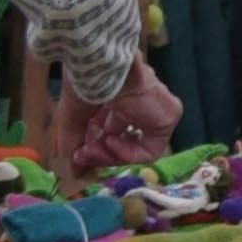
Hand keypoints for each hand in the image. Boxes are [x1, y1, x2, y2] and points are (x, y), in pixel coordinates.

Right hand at [23, 61, 178, 175]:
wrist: (101, 68)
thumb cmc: (84, 84)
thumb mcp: (72, 117)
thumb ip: (72, 144)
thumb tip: (75, 173)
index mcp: (117, 97)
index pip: (107, 131)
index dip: (91, 147)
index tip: (75, 153)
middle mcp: (138, 103)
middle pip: (120, 140)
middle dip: (97, 153)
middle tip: (80, 155)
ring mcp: (155, 110)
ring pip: (135, 148)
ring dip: (108, 155)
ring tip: (90, 149)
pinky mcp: (169, 116)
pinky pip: (151, 149)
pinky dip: (127, 154)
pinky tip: (110, 140)